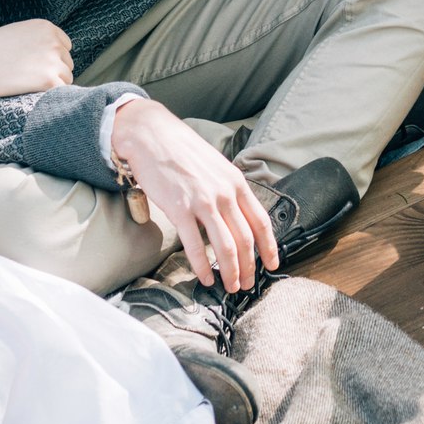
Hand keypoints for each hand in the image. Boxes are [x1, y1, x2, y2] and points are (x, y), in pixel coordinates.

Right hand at [0, 18, 73, 97]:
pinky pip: (62, 91)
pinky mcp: (49, 78)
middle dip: (53, 71)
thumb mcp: (17, 34)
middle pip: (67, 62)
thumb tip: (56, 54)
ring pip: (66, 77)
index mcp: (46, 27)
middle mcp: (53, 41)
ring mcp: (53, 59)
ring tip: (29, 86)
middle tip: (29, 78)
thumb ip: (38, 39)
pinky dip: (51, 95)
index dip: (53, 58)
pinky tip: (34, 94)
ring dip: (53, 84)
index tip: (36, 66)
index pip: (65, 46)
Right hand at [110, 97, 279, 292]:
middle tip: (247, 284)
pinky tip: (205, 278)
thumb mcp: (216, 166)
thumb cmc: (183, 151)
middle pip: (245, 238)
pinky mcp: (179, 209)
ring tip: (230, 287)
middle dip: (249, 266)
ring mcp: (203, 201)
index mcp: (236, 182)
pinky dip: (202, 266)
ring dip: (231, 271)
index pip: (261, 220)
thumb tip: (236, 215)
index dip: (269, 246)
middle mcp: (224, 193)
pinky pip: (195, 245)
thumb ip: (228, 189)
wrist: (152, 136)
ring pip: (225, 246)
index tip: (272, 263)